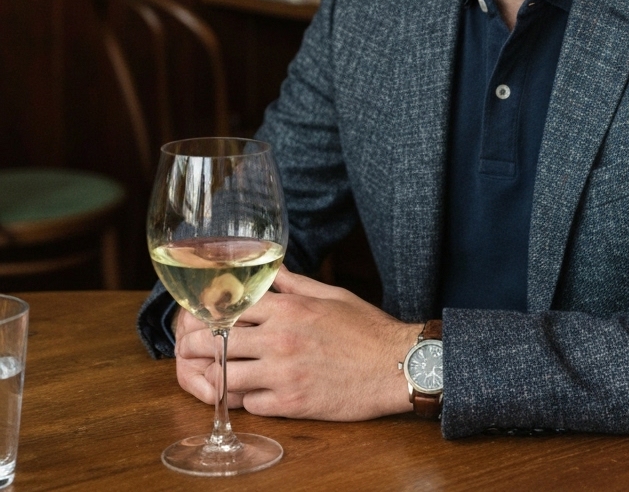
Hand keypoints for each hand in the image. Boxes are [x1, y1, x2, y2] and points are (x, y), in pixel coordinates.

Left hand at [173, 266, 421, 419]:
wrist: (395, 366)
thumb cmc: (367, 328)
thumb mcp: (331, 295)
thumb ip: (294, 282)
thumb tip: (271, 266)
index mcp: (289, 309)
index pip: (230, 307)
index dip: (209, 312)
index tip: (200, 317)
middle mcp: (280, 339)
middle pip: (217, 344)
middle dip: (196, 346)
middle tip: (189, 349)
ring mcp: (283, 374)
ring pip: (226, 378)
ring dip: (215, 377)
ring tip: (212, 374)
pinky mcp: (291, 404)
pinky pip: (250, 405)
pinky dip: (246, 400)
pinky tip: (249, 393)